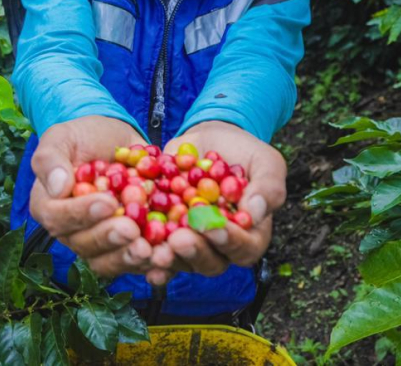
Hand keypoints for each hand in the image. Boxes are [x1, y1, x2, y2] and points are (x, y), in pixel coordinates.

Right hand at [28, 115, 173, 282]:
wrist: (117, 140)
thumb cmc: (84, 136)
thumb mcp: (63, 136)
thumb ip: (51, 158)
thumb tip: (58, 187)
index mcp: (49, 206)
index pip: (58, 218)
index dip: (81, 214)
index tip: (108, 202)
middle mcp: (71, 231)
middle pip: (84, 245)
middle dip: (109, 238)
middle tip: (132, 229)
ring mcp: (98, 243)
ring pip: (108, 261)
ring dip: (129, 258)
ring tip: (151, 249)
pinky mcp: (125, 247)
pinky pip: (135, 263)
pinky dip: (152, 263)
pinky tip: (166, 256)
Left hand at [148, 121, 286, 282]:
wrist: (209, 138)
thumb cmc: (244, 153)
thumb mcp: (265, 162)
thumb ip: (268, 188)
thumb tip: (254, 213)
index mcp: (249, 235)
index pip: (243, 247)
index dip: (229, 241)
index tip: (214, 227)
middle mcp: (218, 246)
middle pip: (209, 261)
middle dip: (193, 252)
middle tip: (178, 239)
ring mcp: (189, 240)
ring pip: (179, 260)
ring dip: (166, 258)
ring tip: (153, 249)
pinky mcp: (164, 230)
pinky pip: (153, 246)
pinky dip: (142, 249)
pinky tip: (132, 246)